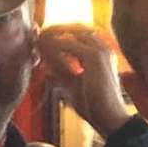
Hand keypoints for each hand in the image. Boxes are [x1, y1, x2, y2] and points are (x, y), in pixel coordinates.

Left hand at [35, 24, 131, 138]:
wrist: (110, 119)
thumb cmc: (94, 104)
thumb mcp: (72, 82)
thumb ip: (60, 68)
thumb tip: (45, 58)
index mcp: (102, 52)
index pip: (78, 33)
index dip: (59, 33)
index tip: (42, 39)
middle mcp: (103, 47)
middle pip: (75, 27)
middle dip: (54, 30)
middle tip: (37, 37)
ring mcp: (100, 50)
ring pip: (71, 32)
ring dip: (52, 35)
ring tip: (37, 42)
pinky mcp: (94, 57)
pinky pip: (67, 44)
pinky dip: (52, 46)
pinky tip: (42, 51)